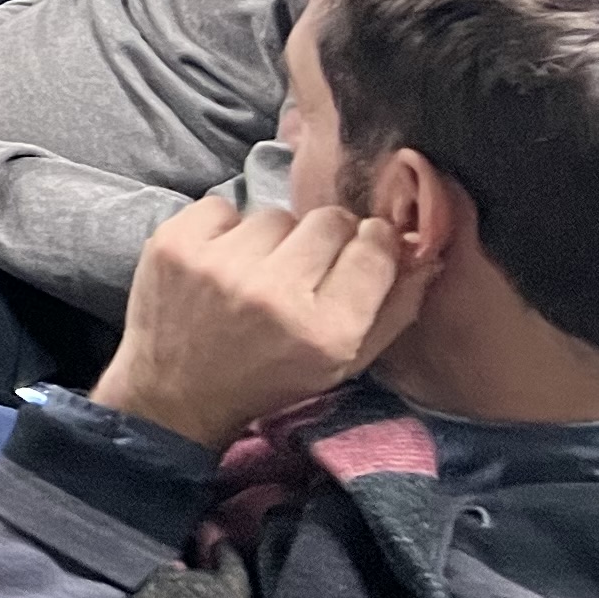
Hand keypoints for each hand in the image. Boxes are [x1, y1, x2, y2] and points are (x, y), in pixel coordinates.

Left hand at [89, 193, 425, 452]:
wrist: (175, 392)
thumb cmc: (270, 378)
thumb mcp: (344, 362)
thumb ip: (394, 309)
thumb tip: (423, 251)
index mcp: (325, 330)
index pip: (374, 249)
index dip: (374, 242)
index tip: (363, 247)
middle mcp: (274, 293)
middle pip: (329, 220)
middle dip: (326, 238)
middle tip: (306, 266)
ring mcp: (219, 265)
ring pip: (276, 214)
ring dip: (274, 238)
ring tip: (258, 272)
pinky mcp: (175, 244)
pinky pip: (223, 205)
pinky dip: (226, 229)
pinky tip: (220, 262)